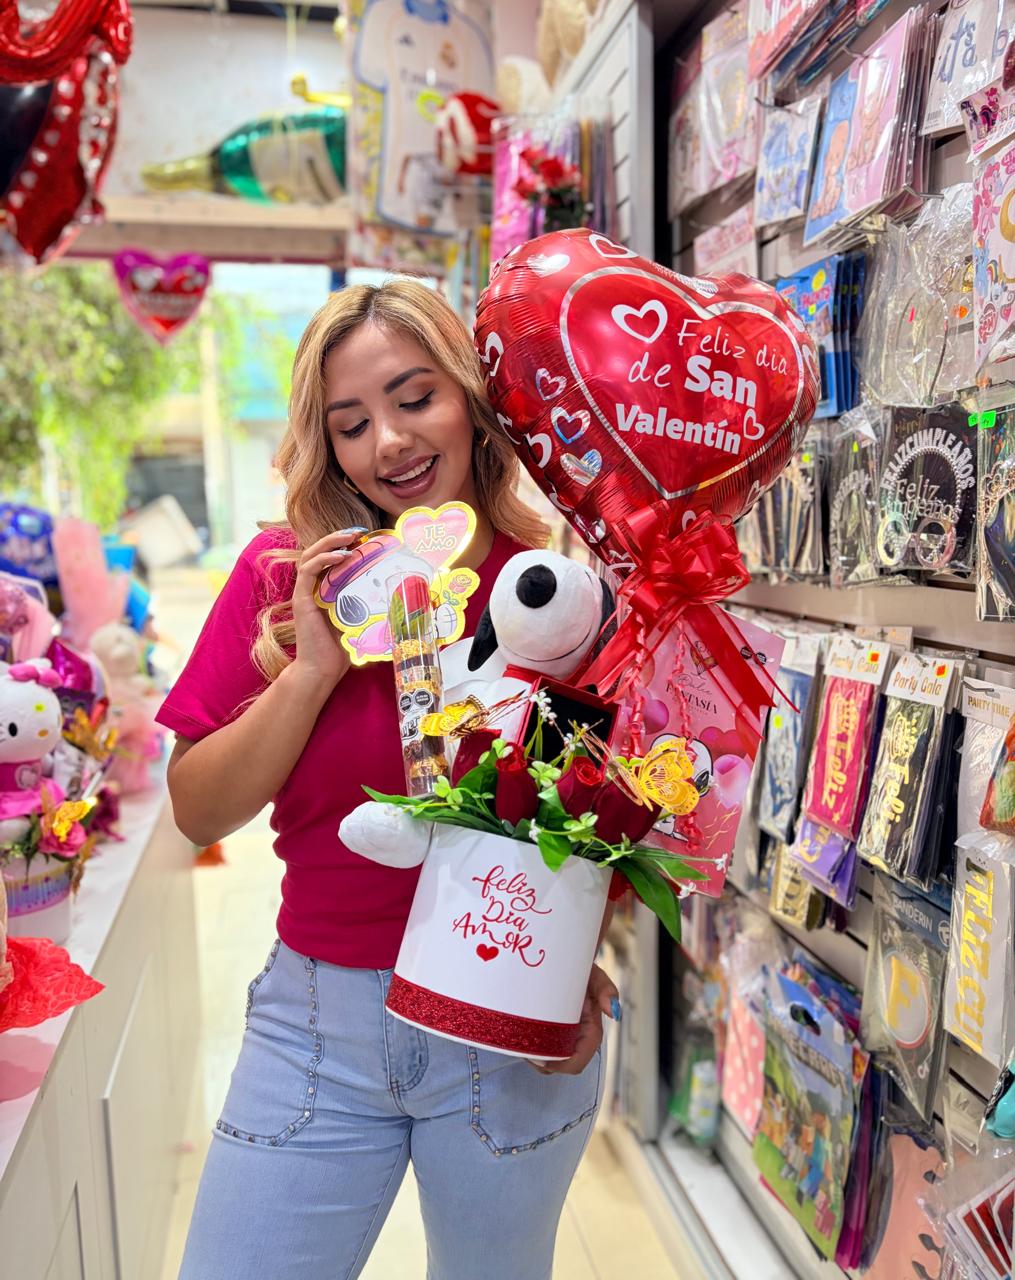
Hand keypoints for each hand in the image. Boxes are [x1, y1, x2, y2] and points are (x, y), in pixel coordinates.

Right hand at [290, 528, 366, 687]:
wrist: (321, 669)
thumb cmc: (341, 649)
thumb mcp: (362, 620)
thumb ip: (373, 606)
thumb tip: (407, 601)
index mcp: (325, 589)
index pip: (330, 558)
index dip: (344, 544)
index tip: (365, 537)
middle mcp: (313, 587)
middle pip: (319, 551)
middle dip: (338, 537)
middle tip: (358, 532)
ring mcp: (305, 592)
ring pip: (311, 555)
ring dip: (330, 542)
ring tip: (350, 538)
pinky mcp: (301, 599)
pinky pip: (309, 571)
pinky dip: (324, 559)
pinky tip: (341, 556)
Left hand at [529, 964, 618, 1076]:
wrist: (564, 959)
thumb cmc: (580, 970)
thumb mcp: (594, 976)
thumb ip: (606, 989)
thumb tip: (614, 1013)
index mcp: (589, 1031)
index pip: (579, 1059)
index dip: (564, 1065)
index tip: (546, 1060)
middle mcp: (575, 1037)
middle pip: (560, 1065)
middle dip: (544, 1064)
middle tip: (527, 1050)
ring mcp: (560, 1035)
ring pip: (547, 1061)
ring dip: (534, 1058)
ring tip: (521, 1042)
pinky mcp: (546, 1031)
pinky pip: (537, 1050)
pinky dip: (528, 1048)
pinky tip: (519, 1035)